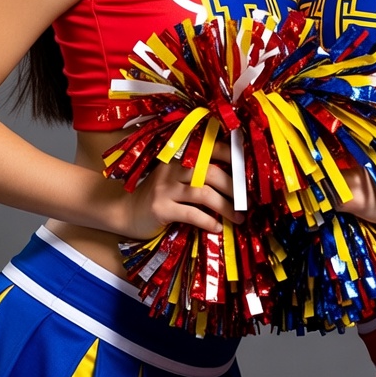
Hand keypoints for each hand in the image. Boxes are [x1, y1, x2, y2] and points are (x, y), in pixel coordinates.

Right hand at [123, 142, 242, 240]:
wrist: (125, 211)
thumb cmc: (159, 195)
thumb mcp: (177, 178)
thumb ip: (199, 175)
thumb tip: (235, 183)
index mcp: (180, 155)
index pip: (211, 149)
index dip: (232, 157)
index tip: (250, 170)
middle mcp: (173, 166)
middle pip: (212, 172)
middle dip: (234, 187)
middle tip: (248, 201)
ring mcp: (165, 187)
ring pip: (204, 193)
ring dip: (226, 207)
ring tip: (238, 217)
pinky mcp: (161, 208)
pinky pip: (191, 214)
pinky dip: (208, 221)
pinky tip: (217, 228)